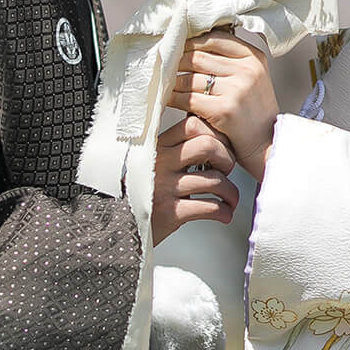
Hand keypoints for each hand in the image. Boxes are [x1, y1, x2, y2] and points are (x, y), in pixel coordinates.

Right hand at [152, 114, 238, 244]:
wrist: (119, 224)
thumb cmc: (141, 193)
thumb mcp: (151, 163)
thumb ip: (173, 150)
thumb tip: (209, 138)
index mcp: (158, 148)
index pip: (192, 125)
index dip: (215, 134)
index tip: (222, 147)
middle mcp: (161, 164)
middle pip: (207, 146)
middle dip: (226, 158)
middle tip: (227, 170)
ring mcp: (166, 188)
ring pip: (214, 180)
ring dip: (230, 191)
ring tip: (231, 198)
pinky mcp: (170, 213)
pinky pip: (209, 208)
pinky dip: (223, 212)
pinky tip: (224, 214)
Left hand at [172, 31, 278, 181]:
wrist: (267, 145)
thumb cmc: (254, 111)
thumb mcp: (252, 78)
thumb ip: (231, 61)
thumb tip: (194, 47)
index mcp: (254, 57)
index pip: (216, 39)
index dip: (192, 42)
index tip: (178, 46)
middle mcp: (247, 69)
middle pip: (199, 56)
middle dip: (178, 61)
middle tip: (164, 65)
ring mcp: (236, 89)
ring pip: (191, 78)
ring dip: (172, 81)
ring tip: (164, 83)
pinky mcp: (224, 110)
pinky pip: (188, 99)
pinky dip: (173, 98)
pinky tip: (166, 99)